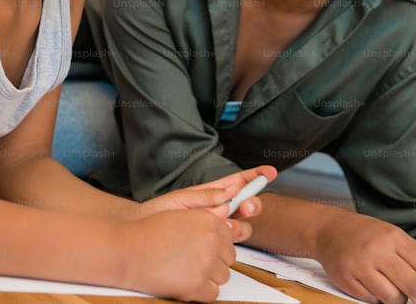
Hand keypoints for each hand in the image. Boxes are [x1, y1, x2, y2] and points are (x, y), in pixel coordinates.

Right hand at [121, 209, 236, 301]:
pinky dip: (200, 292)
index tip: (204, 248)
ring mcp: (206, 264)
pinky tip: (185, 282)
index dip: (216, 245)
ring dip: (207, 276)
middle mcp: (212, 241)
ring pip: (222, 276)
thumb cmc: (149, 233)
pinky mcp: (198, 285)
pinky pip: (213, 293)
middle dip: (214, 261)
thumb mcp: (181, 214)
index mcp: (210, 221)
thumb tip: (228, 228)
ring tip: (186, 270)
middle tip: (192, 261)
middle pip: (229, 258)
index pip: (230, 237)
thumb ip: (206, 220)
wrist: (128, 251)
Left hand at [137, 166, 277, 240]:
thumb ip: (208, 195)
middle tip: (246, 206)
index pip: (239, 182)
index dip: (256, 176)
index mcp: (213, 193)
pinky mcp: (214, 244)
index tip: (270, 172)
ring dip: (241, 224)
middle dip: (253, 204)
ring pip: (243, 226)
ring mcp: (218, 228)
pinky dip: (230, 238)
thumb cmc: (160, 213)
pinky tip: (220, 236)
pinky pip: (231, 242)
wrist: (145, 234)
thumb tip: (232, 190)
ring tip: (226, 224)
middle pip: (247, 205)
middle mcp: (220, 210)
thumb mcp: (183, 198)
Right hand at [316, 212, 415, 303]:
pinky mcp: (346, 280)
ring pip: (393, 299)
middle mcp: (378, 250)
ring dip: (398, 301)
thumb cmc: (366, 233)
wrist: (328, 229)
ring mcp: (360, 266)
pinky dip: (377, 300)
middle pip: (414, 287)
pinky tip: (373, 286)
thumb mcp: (397, 237)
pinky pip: (372, 302)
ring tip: (392, 288)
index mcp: (394, 237)